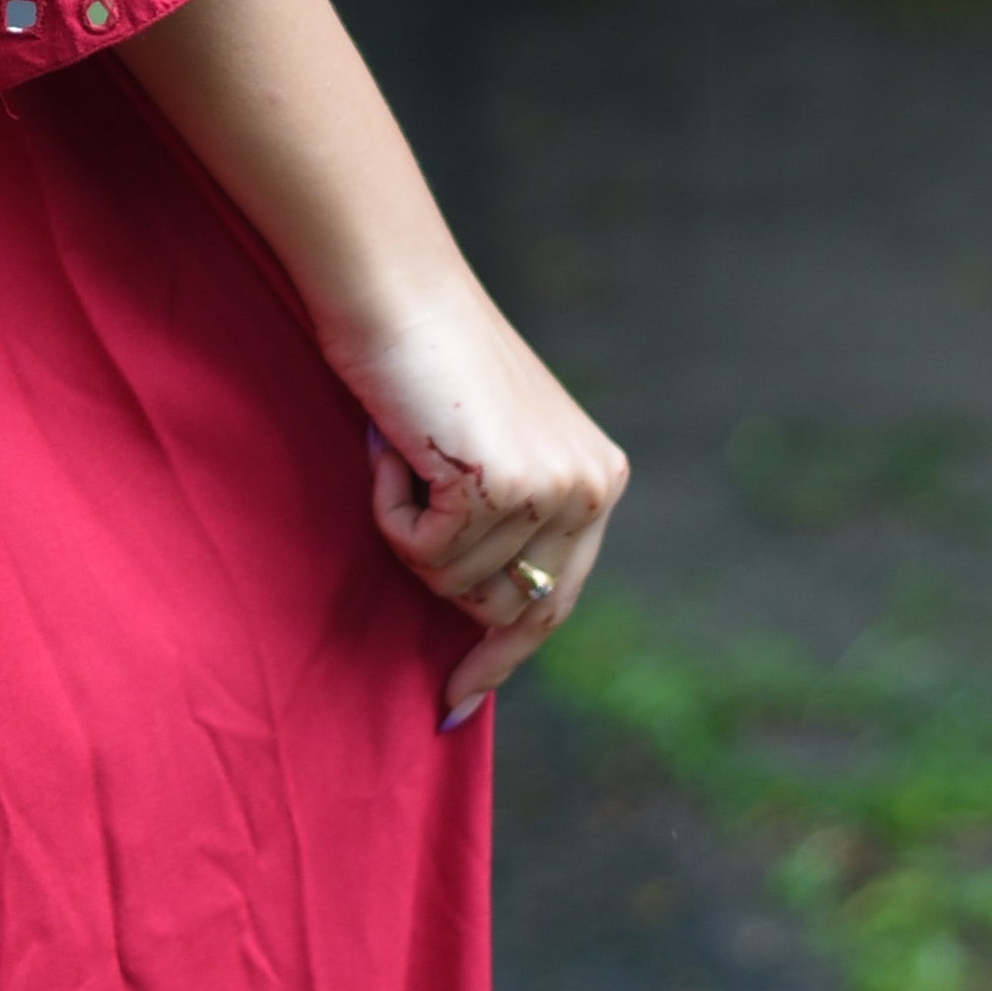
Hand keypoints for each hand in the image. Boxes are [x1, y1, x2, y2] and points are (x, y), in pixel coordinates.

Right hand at [119, 0, 628, 725]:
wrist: (394, 288)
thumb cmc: (421, 361)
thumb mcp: (488, 448)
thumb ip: (507, 523)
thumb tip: (484, 631)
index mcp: (600, 478)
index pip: (555, 604)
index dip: (501, 655)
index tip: (453, 701)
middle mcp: (593, 487)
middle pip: (503, 606)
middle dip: (439, 573)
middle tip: (406, 485)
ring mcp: (554, 489)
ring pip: (453, 583)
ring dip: (409, 528)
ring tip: (406, 448)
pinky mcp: (503, 486)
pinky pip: (421, 552)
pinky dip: (391, 508)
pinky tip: (396, 446)